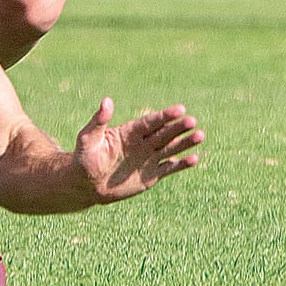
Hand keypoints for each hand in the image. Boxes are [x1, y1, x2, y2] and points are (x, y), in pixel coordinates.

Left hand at [73, 98, 203, 202]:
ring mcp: (148, 159)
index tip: (180, 109)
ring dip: (185, 143)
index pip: (151, 121)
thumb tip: (106, 101)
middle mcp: (142, 143)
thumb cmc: (84, 158)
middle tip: (192, 121)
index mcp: (129, 132)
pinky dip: (181, 164)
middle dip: (178, 127)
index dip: (164, 116)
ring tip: (200, 135)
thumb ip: (98, 121)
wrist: (87, 184)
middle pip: (164, 133)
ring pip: (170, 148)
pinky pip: (169, 168)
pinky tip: (194, 158)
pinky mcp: (151, 175)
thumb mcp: (87, 138)